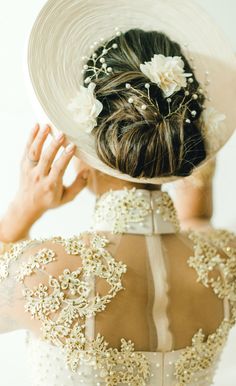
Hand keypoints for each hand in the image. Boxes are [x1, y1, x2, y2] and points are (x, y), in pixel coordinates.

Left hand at [0, 124, 88, 242]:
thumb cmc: (50, 200)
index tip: (72, 146)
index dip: (65, 157)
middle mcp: (39, 177)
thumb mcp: (67, 198)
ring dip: (40, 138)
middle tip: (61, 134)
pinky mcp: (24, 164)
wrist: (27, 205)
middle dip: (54, 145)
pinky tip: (36, 126)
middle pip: (46, 158)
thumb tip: (87, 172)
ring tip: (47, 126)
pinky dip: (31, 137)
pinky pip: (27, 149)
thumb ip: (78, 186)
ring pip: (34, 152)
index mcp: (51, 185)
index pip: (59, 169)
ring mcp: (30, 170)